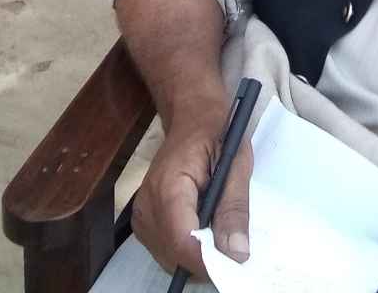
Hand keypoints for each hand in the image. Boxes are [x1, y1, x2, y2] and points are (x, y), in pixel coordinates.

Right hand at [131, 100, 253, 279]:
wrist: (191, 115)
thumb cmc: (215, 132)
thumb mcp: (235, 163)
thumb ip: (234, 208)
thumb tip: (237, 253)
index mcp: (169, 186)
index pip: (182, 240)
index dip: (208, 260)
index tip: (235, 263)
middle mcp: (147, 203)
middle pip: (175, 255)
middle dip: (206, 259)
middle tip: (233, 245)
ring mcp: (141, 213)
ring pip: (169, 257)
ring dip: (196, 255)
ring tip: (219, 232)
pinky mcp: (143, 219)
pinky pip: (164, 249)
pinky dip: (186, 248)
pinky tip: (202, 230)